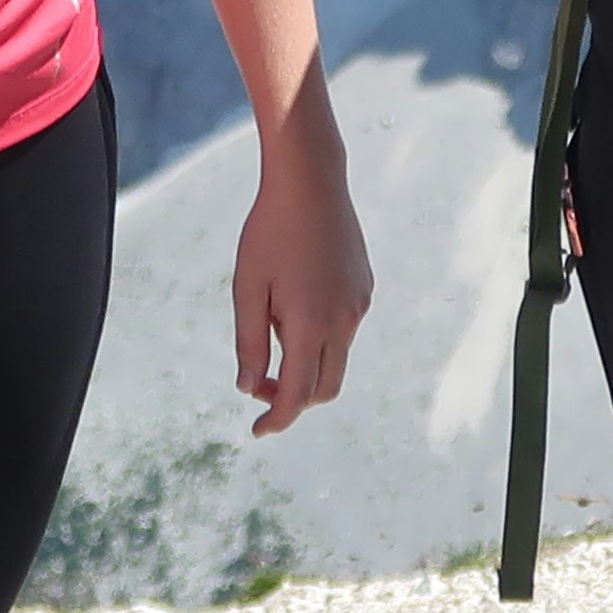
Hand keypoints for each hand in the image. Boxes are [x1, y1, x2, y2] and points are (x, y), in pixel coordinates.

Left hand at [232, 108, 372, 437]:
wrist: (311, 181)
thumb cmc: (269, 231)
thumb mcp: (247, 287)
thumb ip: (248, 342)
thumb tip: (249, 387)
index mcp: (309, 324)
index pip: (296, 395)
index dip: (276, 418)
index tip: (257, 430)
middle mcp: (342, 321)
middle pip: (322, 388)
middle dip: (292, 398)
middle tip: (258, 383)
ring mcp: (358, 306)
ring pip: (335, 360)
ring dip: (305, 363)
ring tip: (274, 322)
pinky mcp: (365, 290)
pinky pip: (344, 331)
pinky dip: (319, 337)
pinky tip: (296, 300)